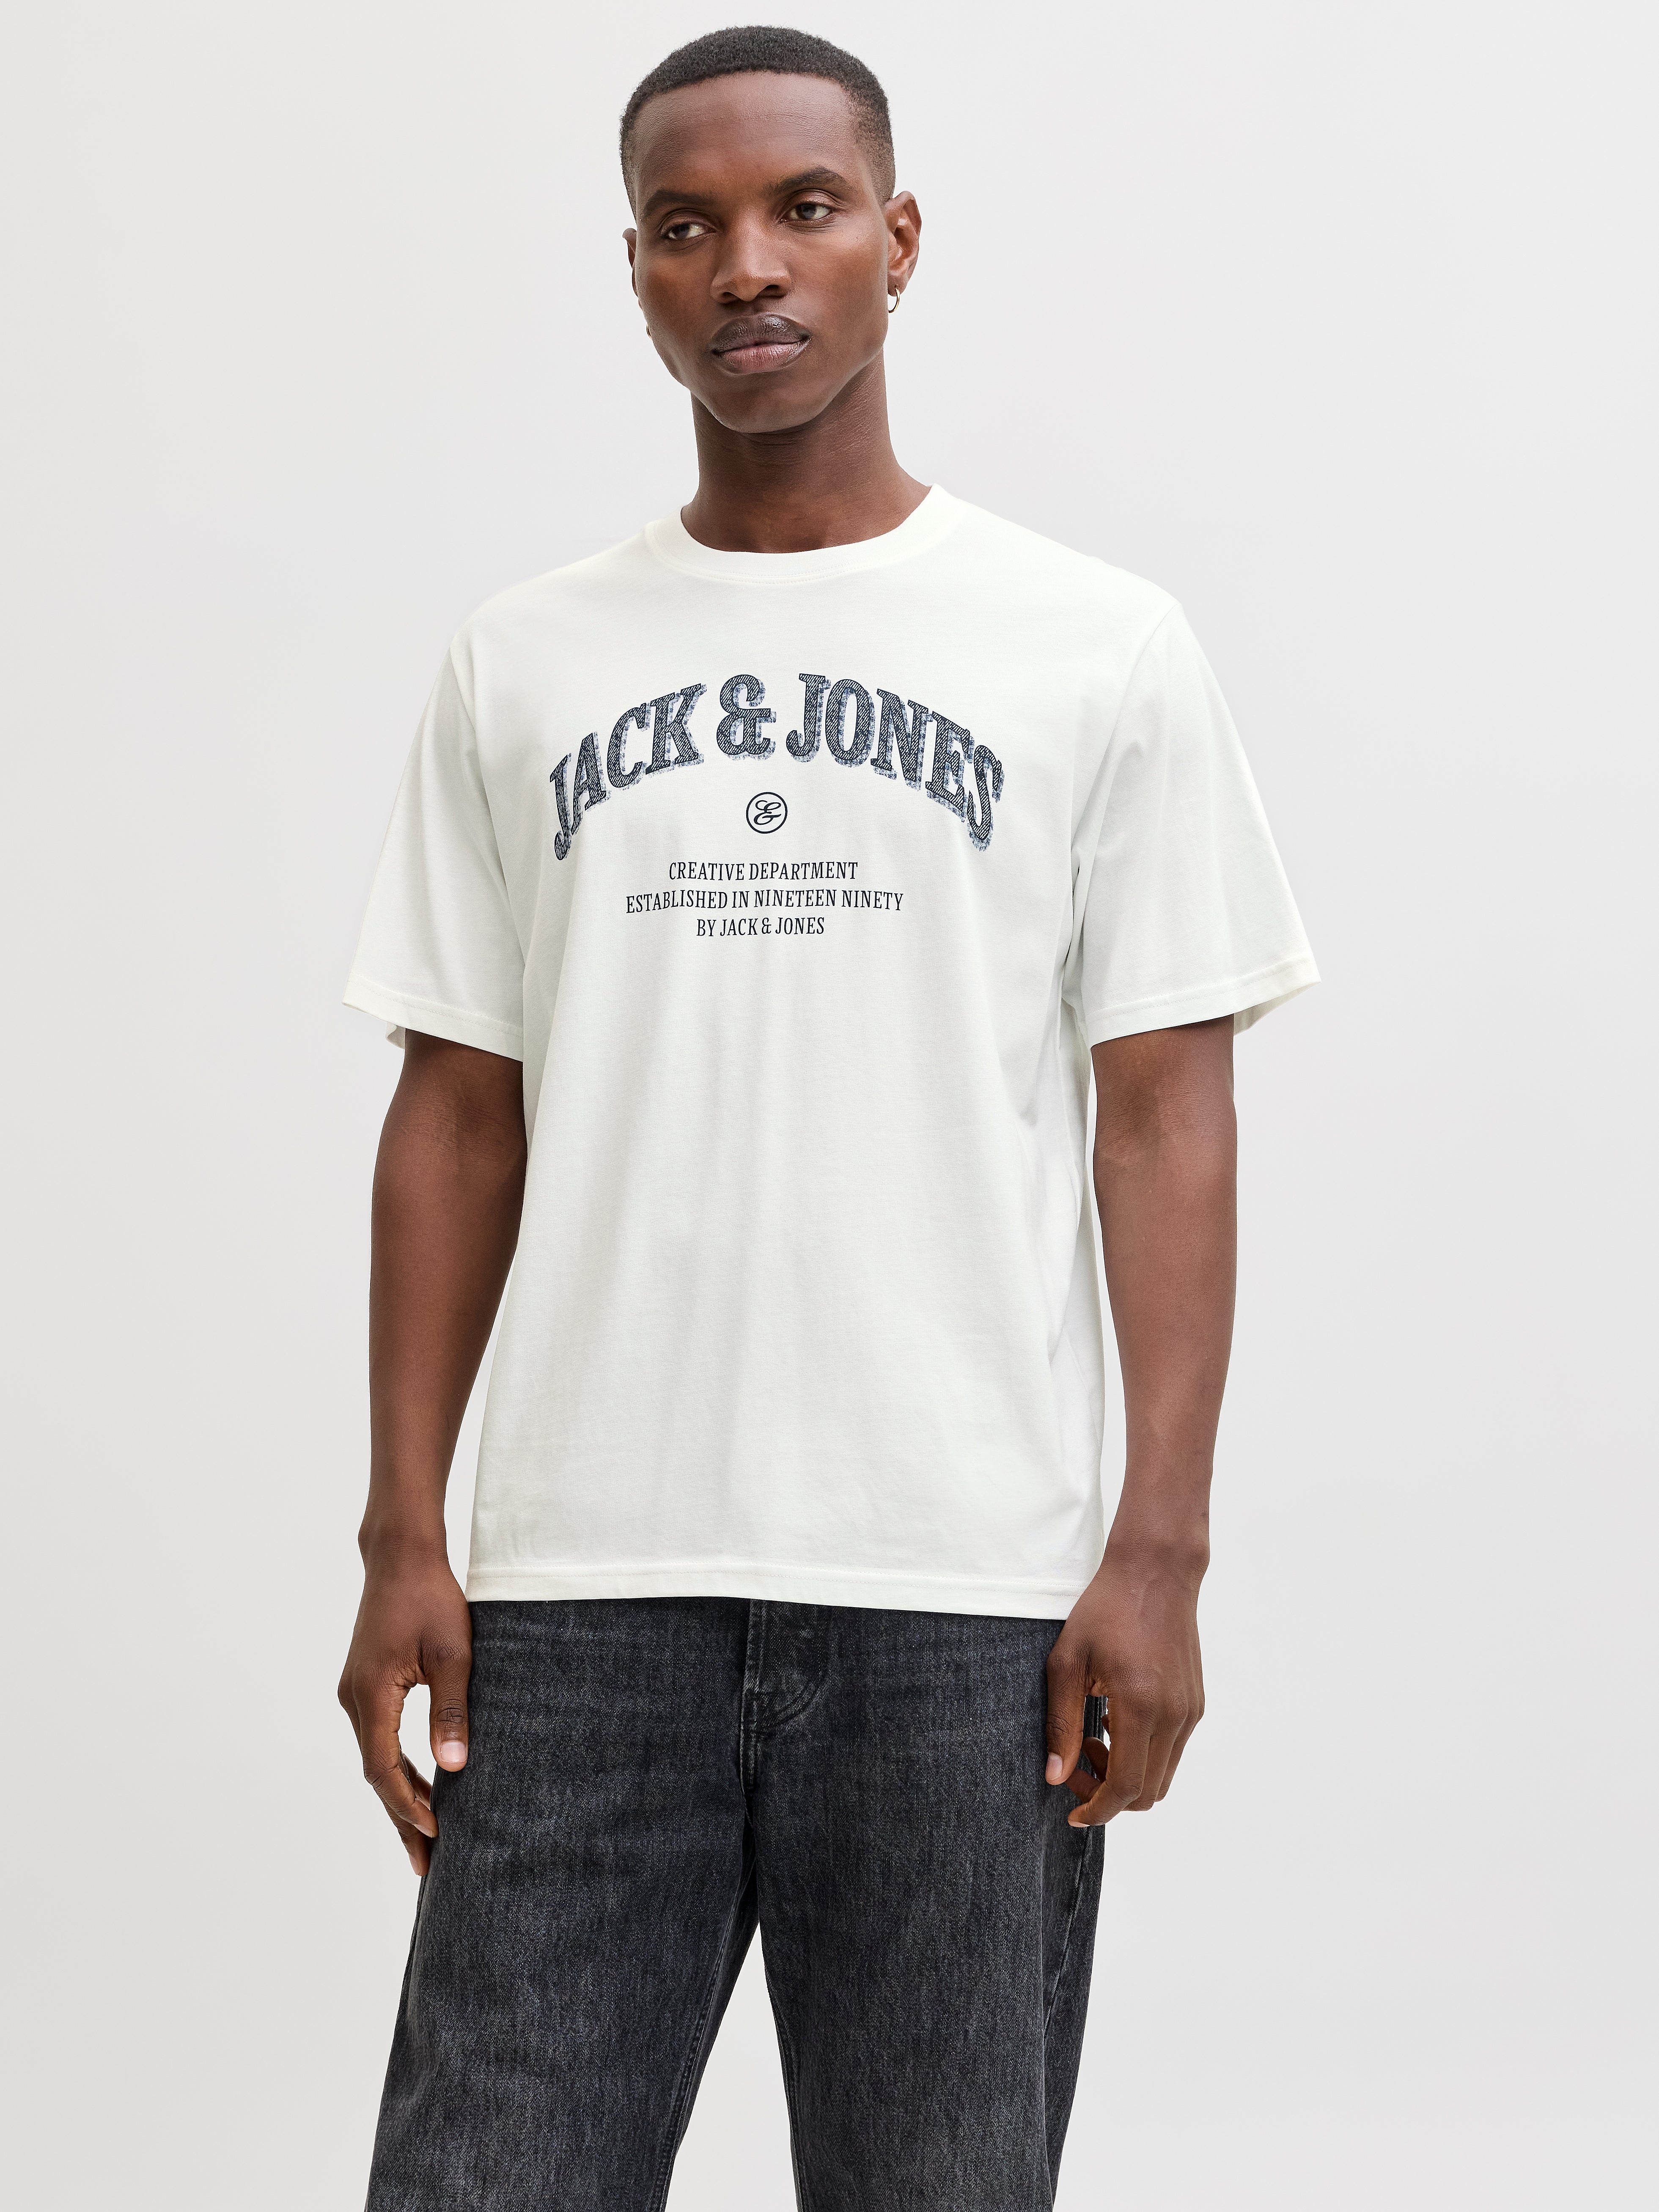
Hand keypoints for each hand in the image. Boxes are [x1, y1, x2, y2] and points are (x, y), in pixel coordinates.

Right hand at [337, 1549, 471, 1873]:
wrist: (402, 1556)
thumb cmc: (431, 1597)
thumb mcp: (454, 1653)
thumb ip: (452, 1710)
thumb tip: (456, 1767)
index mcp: (370, 1694)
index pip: (383, 1768)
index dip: (407, 1805)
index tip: (436, 1833)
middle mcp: (354, 1698)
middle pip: (376, 1773)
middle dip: (402, 1817)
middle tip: (427, 1863)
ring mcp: (356, 1692)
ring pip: (376, 1758)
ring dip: (400, 1795)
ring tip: (429, 1836)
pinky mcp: (366, 1684)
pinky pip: (379, 1738)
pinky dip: (398, 1767)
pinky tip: (423, 1784)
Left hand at [1044, 1538, 1205, 1828]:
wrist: (1156, 1572)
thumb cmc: (1105, 1610)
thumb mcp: (1067, 1661)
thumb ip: (1060, 1723)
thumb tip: (1055, 1777)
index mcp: (1140, 1705)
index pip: (1126, 1786)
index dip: (1098, 1810)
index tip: (1073, 1814)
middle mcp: (1174, 1715)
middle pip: (1147, 1792)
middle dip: (1108, 1796)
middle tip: (1075, 1766)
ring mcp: (1190, 1711)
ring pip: (1162, 1776)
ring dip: (1126, 1776)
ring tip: (1093, 1739)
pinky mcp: (1196, 1704)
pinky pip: (1172, 1751)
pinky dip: (1143, 1755)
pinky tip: (1114, 1722)